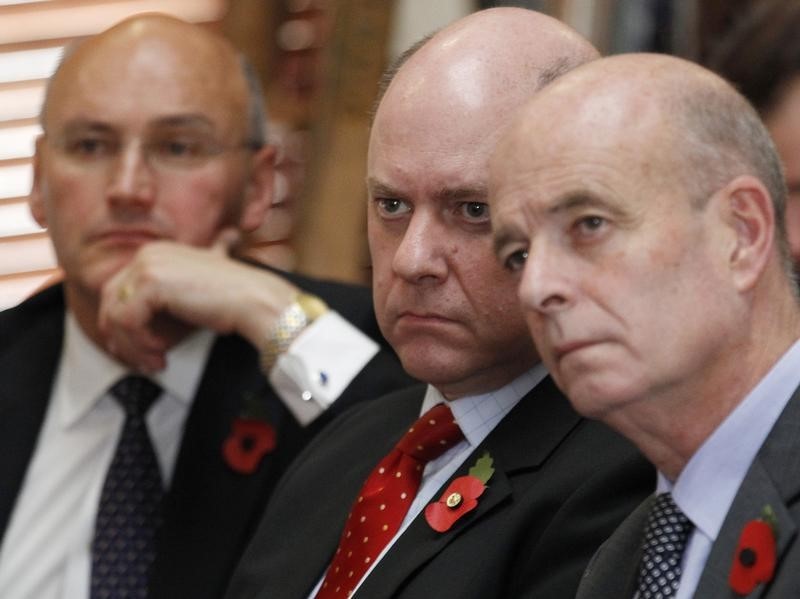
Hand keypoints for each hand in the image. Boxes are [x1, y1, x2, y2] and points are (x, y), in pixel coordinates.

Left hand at [98, 229, 297, 371]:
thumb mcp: (192, 290)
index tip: (135, 347)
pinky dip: (140, 343)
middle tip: (139, 360)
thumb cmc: (232, 299)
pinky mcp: (150, 285)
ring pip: (116, 315)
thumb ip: (169, 294)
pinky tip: (160, 352)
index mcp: (156, 252)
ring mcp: (147, 267)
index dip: (121, 323)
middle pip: (111, 301)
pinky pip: (127, 322)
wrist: (253, 299)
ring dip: (132, 346)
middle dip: (122, 337)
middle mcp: (148, 254)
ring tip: (154, 361)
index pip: (119, 289)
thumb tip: (148, 324)